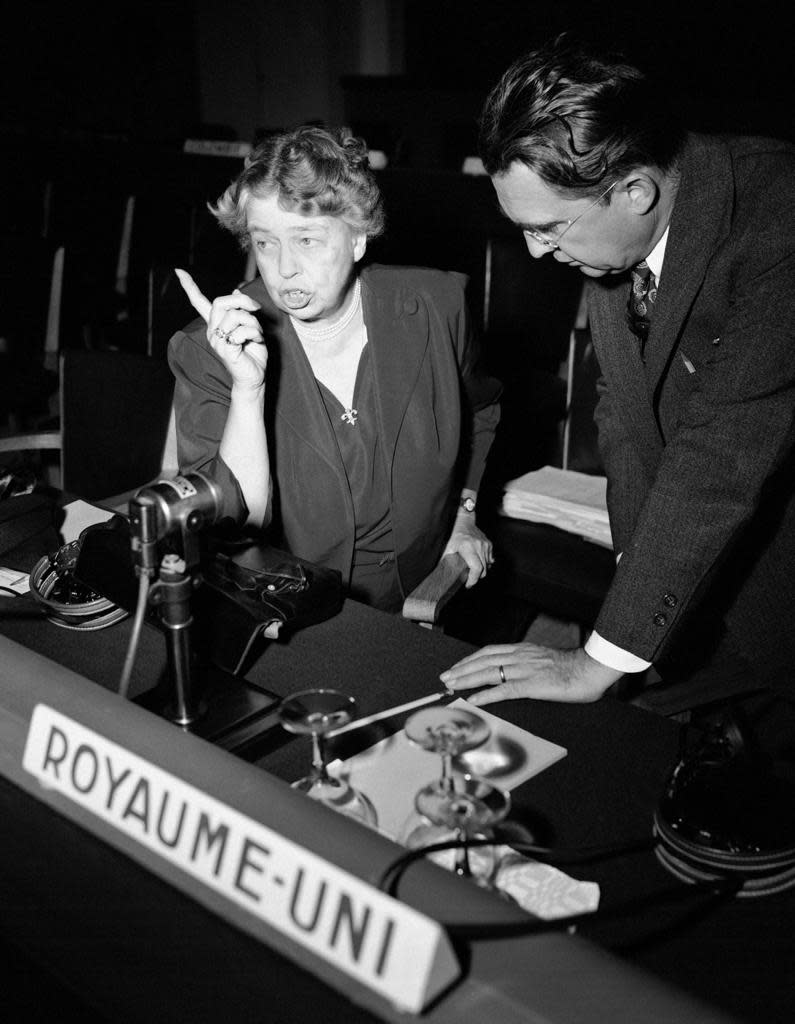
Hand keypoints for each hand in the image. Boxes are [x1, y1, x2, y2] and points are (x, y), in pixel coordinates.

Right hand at [175, 268, 267, 390]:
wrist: (254, 377)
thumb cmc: (253, 353)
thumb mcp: (250, 326)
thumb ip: (242, 310)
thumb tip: (236, 291)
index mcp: (215, 324)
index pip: (199, 302)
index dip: (189, 286)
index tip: (178, 271)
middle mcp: (212, 330)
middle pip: (221, 302)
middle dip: (243, 301)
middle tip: (257, 309)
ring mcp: (216, 340)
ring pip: (235, 315)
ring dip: (253, 322)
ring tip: (257, 334)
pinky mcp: (224, 349)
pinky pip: (241, 331)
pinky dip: (255, 333)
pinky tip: (256, 341)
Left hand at [439, 644, 622, 704]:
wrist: (592, 668)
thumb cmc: (574, 668)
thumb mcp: (545, 660)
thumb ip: (530, 664)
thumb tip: (517, 673)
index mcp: (524, 650)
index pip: (489, 652)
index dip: (470, 660)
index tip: (457, 667)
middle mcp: (520, 657)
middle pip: (483, 660)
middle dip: (462, 669)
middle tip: (445, 678)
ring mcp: (525, 670)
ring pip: (489, 673)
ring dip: (467, 679)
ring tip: (452, 686)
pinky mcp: (532, 685)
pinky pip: (504, 690)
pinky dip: (486, 695)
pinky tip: (474, 700)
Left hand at [443, 515, 493, 586]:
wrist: (465, 521)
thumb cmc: (455, 534)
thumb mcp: (448, 547)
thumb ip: (445, 560)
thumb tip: (440, 574)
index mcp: (468, 548)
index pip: (477, 568)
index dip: (473, 579)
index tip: (468, 584)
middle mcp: (479, 546)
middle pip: (483, 570)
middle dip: (476, 578)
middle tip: (468, 579)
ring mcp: (486, 545)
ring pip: (488, 566)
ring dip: (481, 571)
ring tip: (471, 570)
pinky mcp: (489, 545)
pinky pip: (490, 559)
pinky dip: (485, 564)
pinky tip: (477, 563)